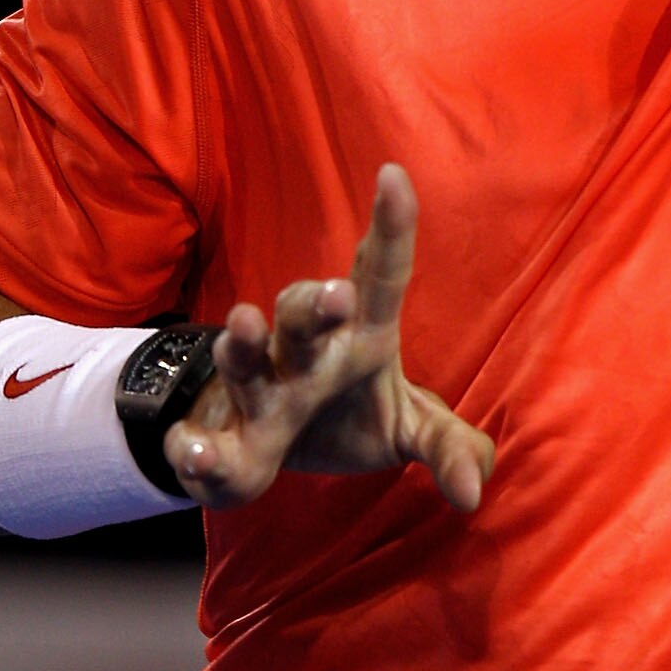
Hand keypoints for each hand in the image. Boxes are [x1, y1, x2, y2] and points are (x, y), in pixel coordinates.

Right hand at [165, 165, 491, 513]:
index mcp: (360, 337)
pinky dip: (197, 450)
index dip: (390, 228)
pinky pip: (201, 443)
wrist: (259, 451)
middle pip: (304, 313)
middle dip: (315, 303)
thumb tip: (473, 493)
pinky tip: (201, 456)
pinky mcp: (220, 443)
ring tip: (244, 327)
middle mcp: (303, 353)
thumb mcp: (409, 430)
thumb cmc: (349, 418)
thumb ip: (450, 448)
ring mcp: (255, 391)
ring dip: (241, 344)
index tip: (395, 176)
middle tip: (336, 296)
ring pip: (243, 358)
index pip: (380, 276)